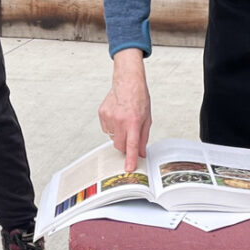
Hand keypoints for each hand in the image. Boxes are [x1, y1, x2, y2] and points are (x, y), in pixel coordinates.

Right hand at [99, 48, 151, 171]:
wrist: (128, 81)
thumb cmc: (139, 98)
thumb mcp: (147, 118)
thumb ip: (143, 137)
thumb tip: (141, 153)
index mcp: (133, 121)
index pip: (131, 145)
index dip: (130, 158)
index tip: (128, 168)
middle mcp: (120, 120)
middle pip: (120, 145)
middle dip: (125, 146)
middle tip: (129, 137)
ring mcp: (109, 116)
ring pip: (112, 138)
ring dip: (118, 135)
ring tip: (124, 121)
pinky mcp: (102, 113)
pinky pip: (106, 129)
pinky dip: (112, 127)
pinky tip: (117, 116)